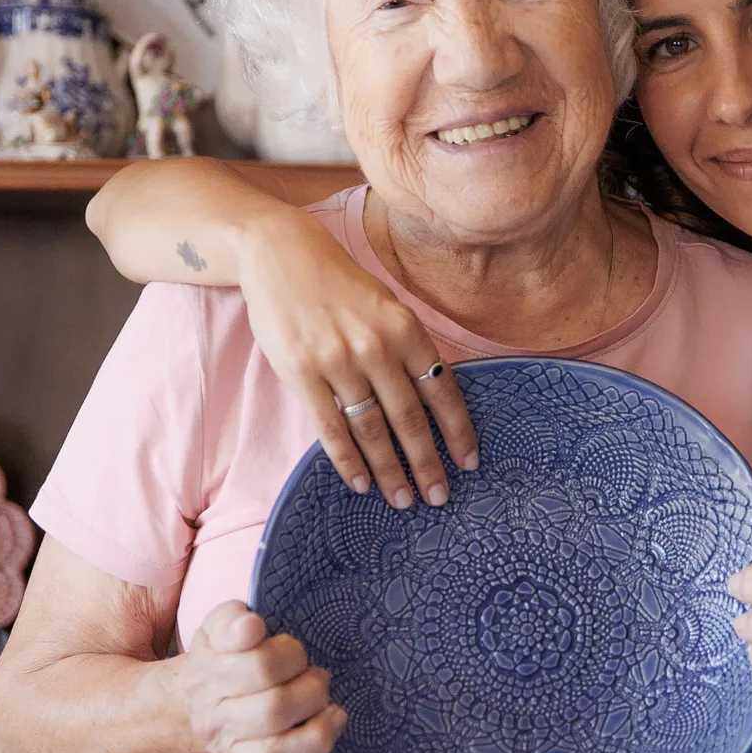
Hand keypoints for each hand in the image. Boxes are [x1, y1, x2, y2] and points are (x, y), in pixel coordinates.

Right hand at [174, 599, 351, 752]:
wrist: (188, 707)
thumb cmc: (220, 656)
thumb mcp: (216, 627)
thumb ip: (232, 620)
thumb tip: (252, 628)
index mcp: (211, 680)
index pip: (260, 667)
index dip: (288, 653)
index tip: (294, 648)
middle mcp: (221, 722)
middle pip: (274, 710)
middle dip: (309, 688)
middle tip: (318, 676)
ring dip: (317, 733)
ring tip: (333, 712)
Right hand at [234, 208, 477, 507]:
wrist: (281, 253)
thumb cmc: (339, 284)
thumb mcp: (386, 306)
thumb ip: (408, 347)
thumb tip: (433, 397)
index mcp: (405, 328)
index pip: (442, 389)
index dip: (458, 430)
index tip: (470, 462)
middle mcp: (377, 346)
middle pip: (409, 418)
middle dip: (427, 463)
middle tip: (439, 497)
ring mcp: (338, 360)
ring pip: (371, 429)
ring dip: (389, 470)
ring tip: (402, 499)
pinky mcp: (301, 372)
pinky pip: (331, 427)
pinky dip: (347, 460)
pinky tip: (360, 482)